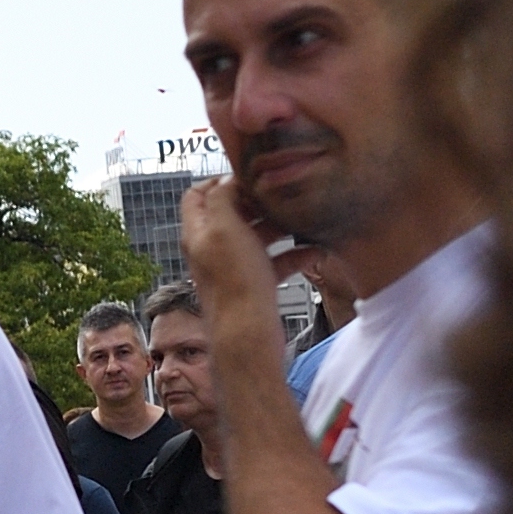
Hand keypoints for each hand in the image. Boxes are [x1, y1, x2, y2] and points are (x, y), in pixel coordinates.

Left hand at [179, 173, 295, 360]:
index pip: (197, 195)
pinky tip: (315, 252)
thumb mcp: (224, 229)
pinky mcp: (254, 284)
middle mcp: (212, 249)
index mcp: (198, 233)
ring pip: (257, 237)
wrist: (249, 335)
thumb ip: (221, 199)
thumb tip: (226, 181)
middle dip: (259, 204)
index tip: (250, 178)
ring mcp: (233, 267)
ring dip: (281, 227)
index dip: (221, 181)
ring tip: (303, 221)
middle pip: (232, 213)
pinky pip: (275, 262)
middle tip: (280, 197)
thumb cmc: (236, 285)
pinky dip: (293, 254)